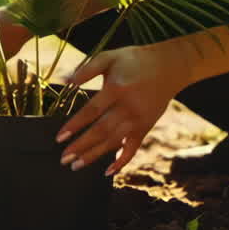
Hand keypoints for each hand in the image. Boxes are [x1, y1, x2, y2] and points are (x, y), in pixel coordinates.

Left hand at [56, 44, 188, 175]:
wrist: (169, 67)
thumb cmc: (134, 61)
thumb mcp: (110, 57)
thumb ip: (87, 69)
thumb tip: (64, 82)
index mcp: (117, 89)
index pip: (92, 111)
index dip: (75, 125)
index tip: (59, 137)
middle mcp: (128, 107)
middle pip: (101, 131)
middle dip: (81, 146)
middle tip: (63, 159)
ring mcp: (138, 120)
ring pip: (114, 142)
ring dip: (94, 156)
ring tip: (76, 166)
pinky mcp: (145, 127)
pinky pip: (133, 148)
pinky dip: (122, 162)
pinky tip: (108, 172)